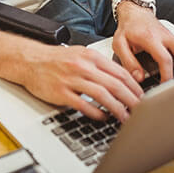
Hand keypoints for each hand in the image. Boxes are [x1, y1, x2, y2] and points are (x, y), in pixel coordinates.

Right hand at [17, 43, 143, 121]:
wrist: (30, 60)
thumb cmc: (56, 60)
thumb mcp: (81, 55)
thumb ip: (100, 66)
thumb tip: (122, 81)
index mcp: (91, 56)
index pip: (120, 72)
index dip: (134, 86)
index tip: (143, 97)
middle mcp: (83, 66)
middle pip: (114, 84)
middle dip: (131, 99)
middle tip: (141, 110)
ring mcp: (72, 79)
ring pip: (102, 95)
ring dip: (117, 108)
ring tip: (125, 117)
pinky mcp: (61, 92)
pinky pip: (83, 104)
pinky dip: (96, 112)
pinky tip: (103, 117)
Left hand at [112, 2, 173, 83]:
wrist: (135, 13)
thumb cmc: (127, 29)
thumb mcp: (119, 44)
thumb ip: (128, 61)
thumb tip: (139, 78)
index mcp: (150, 38)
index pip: (165, 58)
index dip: (168, 75)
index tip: (165, 86)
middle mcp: (165, 36)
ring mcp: (173, 36)